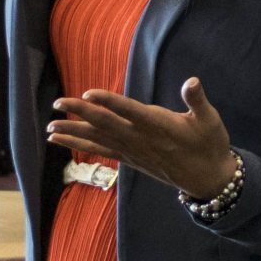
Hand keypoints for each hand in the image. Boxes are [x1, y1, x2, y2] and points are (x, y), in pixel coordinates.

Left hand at [47, 77, 238, 198]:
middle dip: (80, 113)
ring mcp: (133, 151)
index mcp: (159, 126)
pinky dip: (81, 145)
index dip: (109, 102)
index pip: (129, 111)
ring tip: (50, 127)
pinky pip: (101, 151)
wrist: (209, 179)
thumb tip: (193, 81)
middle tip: (57, 103)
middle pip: (106, 125)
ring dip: (73, 133)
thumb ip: (197, 100)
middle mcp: (141, 140)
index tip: (88, 93)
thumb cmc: (210, 144)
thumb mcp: (210, 120)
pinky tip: (63, 141)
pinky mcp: (130, 159)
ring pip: (99, 140)